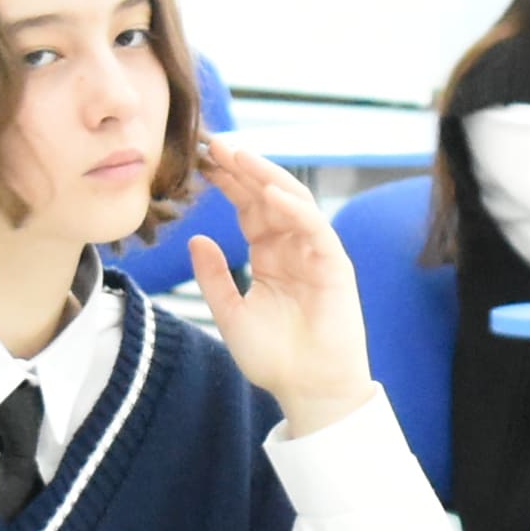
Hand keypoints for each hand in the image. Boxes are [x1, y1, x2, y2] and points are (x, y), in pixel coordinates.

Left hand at [189, 138, 373, 434]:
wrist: (308, 389)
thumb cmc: (274, 357)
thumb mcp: (230, 312)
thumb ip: (213, 276)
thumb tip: (195, 239)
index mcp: (269, 253)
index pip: (247, 205)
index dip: (225, 181)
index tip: (199, 158)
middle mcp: (293, 245)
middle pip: (267, 194)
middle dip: (241, 167)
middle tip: (213, 141)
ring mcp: (315, 251)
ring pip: (292, 201)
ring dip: (265, 175)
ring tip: (237, 155)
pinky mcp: (334, 264)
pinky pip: (315, 227)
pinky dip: (293, 208)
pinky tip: (269, 193)